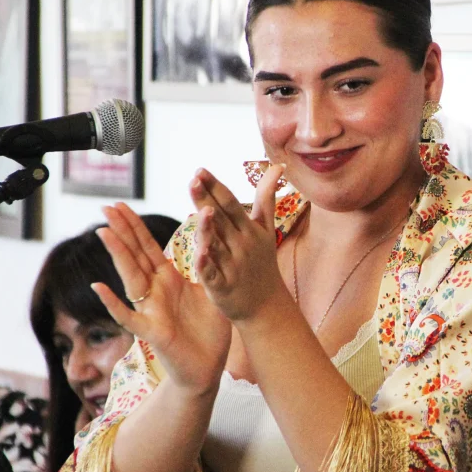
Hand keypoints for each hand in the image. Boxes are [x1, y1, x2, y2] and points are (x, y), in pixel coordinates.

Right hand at [93, 202, 230, 396]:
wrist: (208, 369)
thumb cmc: (209, 332)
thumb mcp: (211, 293)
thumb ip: (207, 267)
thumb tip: (207, 239)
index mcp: (169, 281)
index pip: (148, 248)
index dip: (135, 227)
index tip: (122, 204)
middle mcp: (155, 292)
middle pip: (135, 256)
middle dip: (122, 231)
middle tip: (107, 207)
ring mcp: (151, 311)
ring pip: (130, 279)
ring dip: (118, 256)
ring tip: (103, 233)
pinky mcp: (152, 332)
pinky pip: (128, 317)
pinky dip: (113, 303)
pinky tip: (99, 287)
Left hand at [190, 164, 288, 322]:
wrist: (266, 305)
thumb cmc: (262, 262)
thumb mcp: (267, 229)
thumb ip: (266, 197)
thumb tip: (278, 166)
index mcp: (249, 230)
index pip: (230, 204)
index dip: (215, 187)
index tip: (201, 170)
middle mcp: (242, 245)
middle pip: (221, 219)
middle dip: (207, 199)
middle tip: (194, 179)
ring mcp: (233, 266)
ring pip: (217, 244)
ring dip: (209, 228)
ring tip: (203, 210)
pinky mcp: (224, 287)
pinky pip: (214, 274)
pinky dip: (208, 265)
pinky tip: (200, 253)